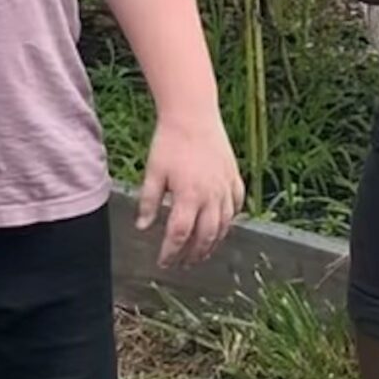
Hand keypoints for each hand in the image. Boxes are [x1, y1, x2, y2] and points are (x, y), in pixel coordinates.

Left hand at [138, 112, 244, 268]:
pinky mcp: (234, 177)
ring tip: (202, 253)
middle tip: (183, 264)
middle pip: (205, 235)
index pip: (180, 235)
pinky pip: (236, 206)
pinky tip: (222, 226)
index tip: (163, 262)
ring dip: (213, 243)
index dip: (171, 252)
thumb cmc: (169, 142)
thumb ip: (149, 202)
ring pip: (224, 225)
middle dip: (193, 254)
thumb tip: (142, 227)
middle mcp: (211, 195)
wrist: (193, 114)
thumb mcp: (153, 172)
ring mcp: (225, 187)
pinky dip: (230, 220)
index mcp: (189, 196)